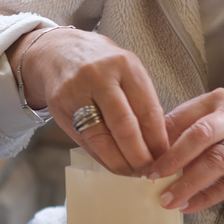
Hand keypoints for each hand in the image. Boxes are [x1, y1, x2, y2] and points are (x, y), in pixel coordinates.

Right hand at [14, 28, 168, 175]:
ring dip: (119, 162)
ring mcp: (76, 91)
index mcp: (126, 66)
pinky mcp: (59, 105)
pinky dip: (100, 156)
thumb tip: (158, 146)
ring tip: (131, 172)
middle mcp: (100, 76)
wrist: (58, 52)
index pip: (148, 111)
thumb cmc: (100, 66)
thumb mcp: (126, 72)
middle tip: (148, 172)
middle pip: (124, 126)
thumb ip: (141, 102)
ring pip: (101, 137)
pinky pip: (83, 139)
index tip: (165, 159)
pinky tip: (111, 163)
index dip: (158, 141)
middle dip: (139, 156)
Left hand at [148, 89, 223, 213]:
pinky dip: (207, 196)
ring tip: (166, 198)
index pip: (179, 116)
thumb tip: (153, 147)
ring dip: (187, 183)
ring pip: (215, 161)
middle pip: (197, 135)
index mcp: (217, 100)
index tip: (137, 155)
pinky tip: (189, 206)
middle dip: (169, 158)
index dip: (156, 137)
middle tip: (147, 175)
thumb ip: (194, 126)